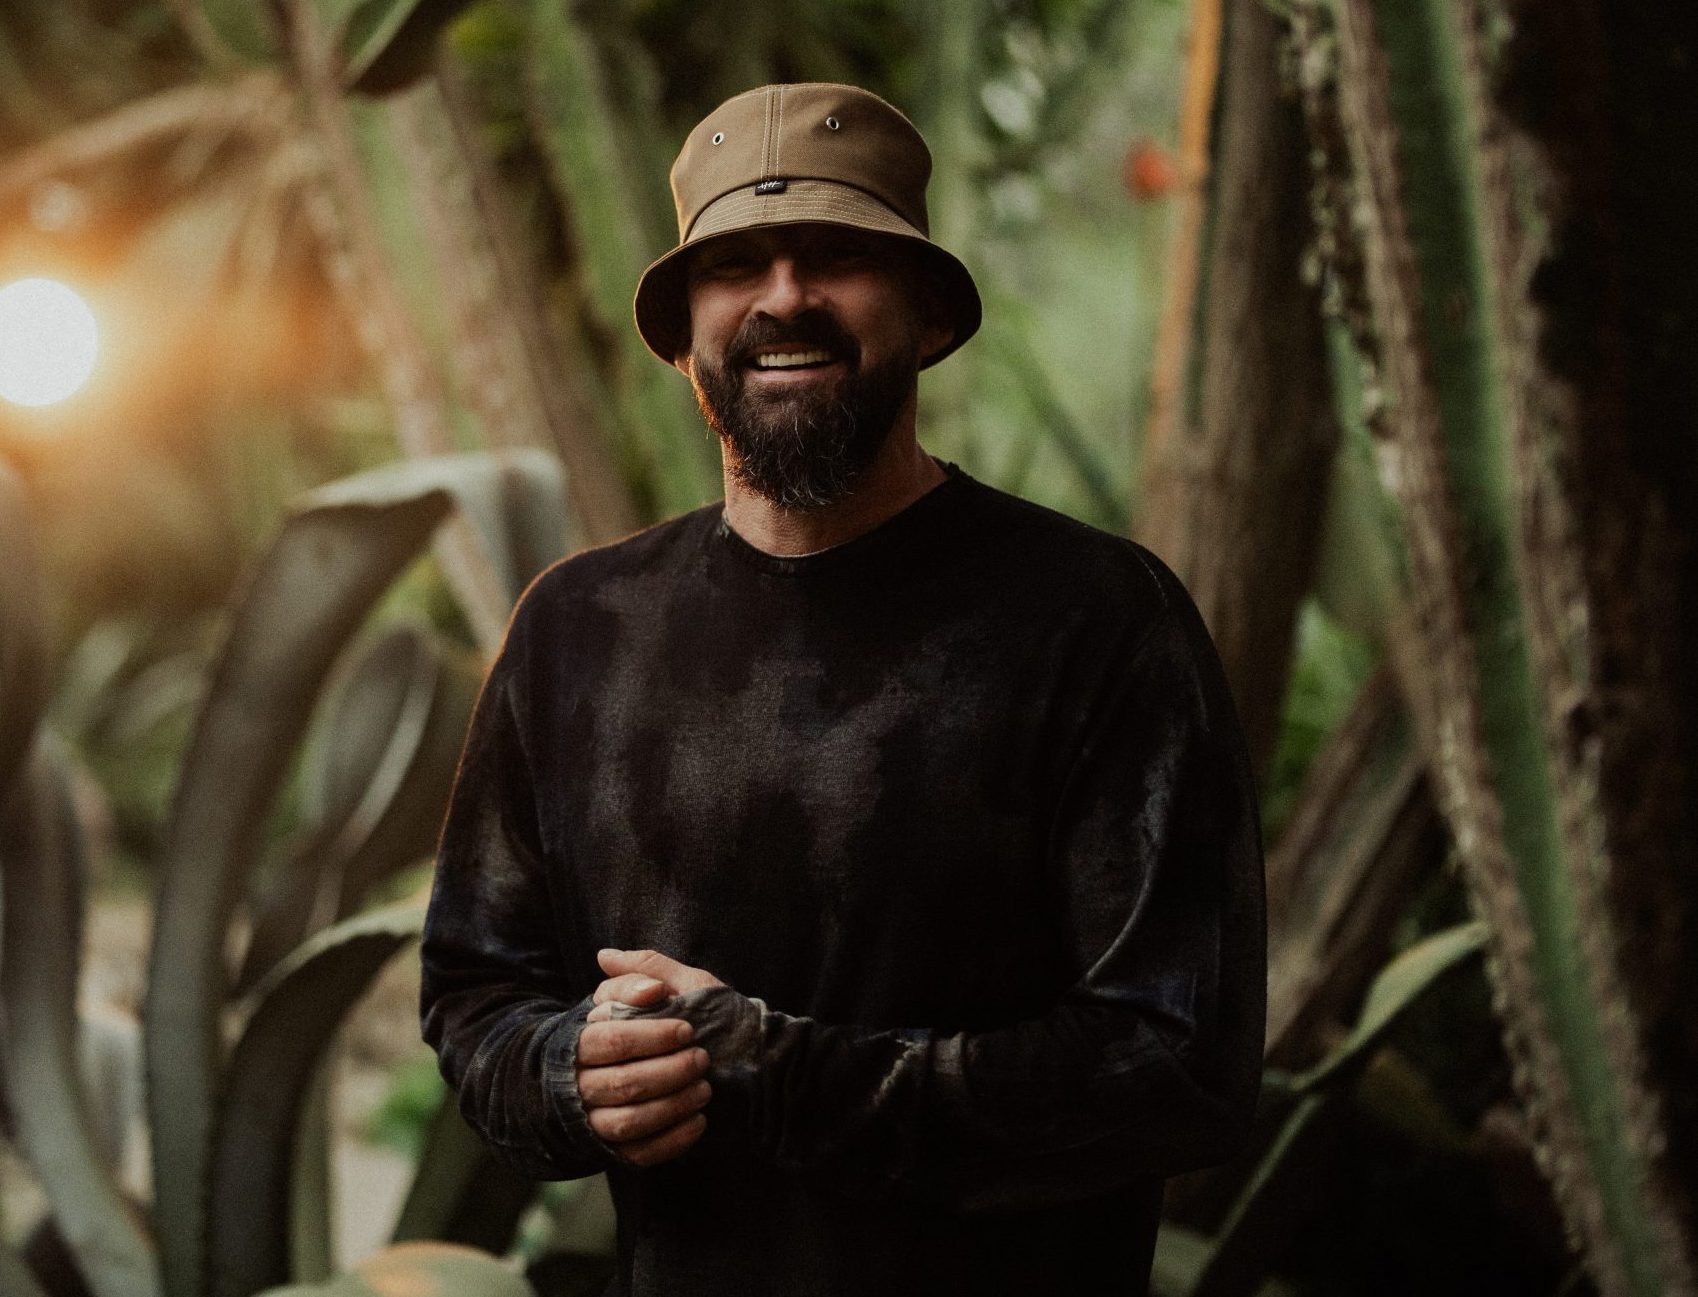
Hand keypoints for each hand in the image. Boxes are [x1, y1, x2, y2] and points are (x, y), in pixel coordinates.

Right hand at [574, 948, 725, 1166]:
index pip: (609, 1040)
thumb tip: (606, 956)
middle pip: (620, 1083)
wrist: (704, 1062)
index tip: (687, 1030)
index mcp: (587, 1038)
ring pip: (626, 1122)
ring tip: (704, 1089)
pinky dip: (671, 1140)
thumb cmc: (679, 1016)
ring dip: (671, 1106)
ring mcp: (599, 1118)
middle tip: (701, 1059)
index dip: (649, 1036)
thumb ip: (644, 969)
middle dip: (668, 1072)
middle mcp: (584, 1082)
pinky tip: (699, 1121)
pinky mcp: (619, 1149)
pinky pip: (638, 1153)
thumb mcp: (670, 984)